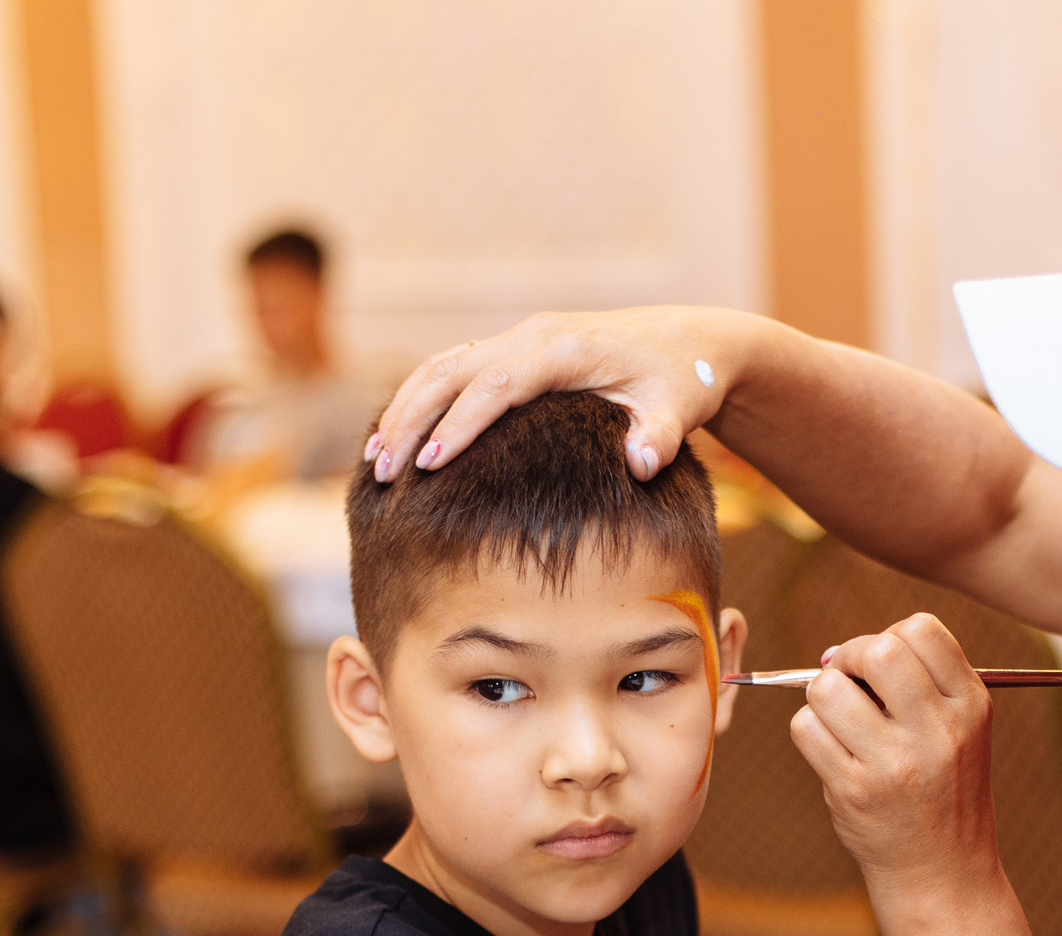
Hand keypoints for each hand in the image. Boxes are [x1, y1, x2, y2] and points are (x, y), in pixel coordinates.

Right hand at [367, 306, 753, 482]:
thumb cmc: (681, 382)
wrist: (686, 344)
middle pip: (453, 370)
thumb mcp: (679, 409)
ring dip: (403, 410)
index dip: (460, 425)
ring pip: (442, 365)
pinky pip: (453, 369)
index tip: (429, 466)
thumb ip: (660, 437)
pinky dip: (419, 401)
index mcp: (568, 349)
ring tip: (375, 463)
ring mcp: (519, 339)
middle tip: (383, 473)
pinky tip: (397, 442)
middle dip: (411, 419)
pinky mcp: (513, 350)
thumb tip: (642, 464)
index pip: (499, 385)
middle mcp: (535, 336)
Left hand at [788, 616, 1001, 910]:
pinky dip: (809, 733)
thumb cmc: (943, 791)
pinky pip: (805, 729)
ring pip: (827, 689)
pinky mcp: (855, 791)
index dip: (889, 636)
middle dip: (849, 658)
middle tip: (850, 684)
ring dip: (823, 698)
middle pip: (876, 650)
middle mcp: (939, 731)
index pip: (922, 629)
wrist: (943, 873)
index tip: (881, 668)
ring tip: (841, 724)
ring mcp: (896, 763)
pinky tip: (833, 754)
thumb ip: (918, 682)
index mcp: (971, 705)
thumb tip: (836, 654)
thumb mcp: (960, 730)